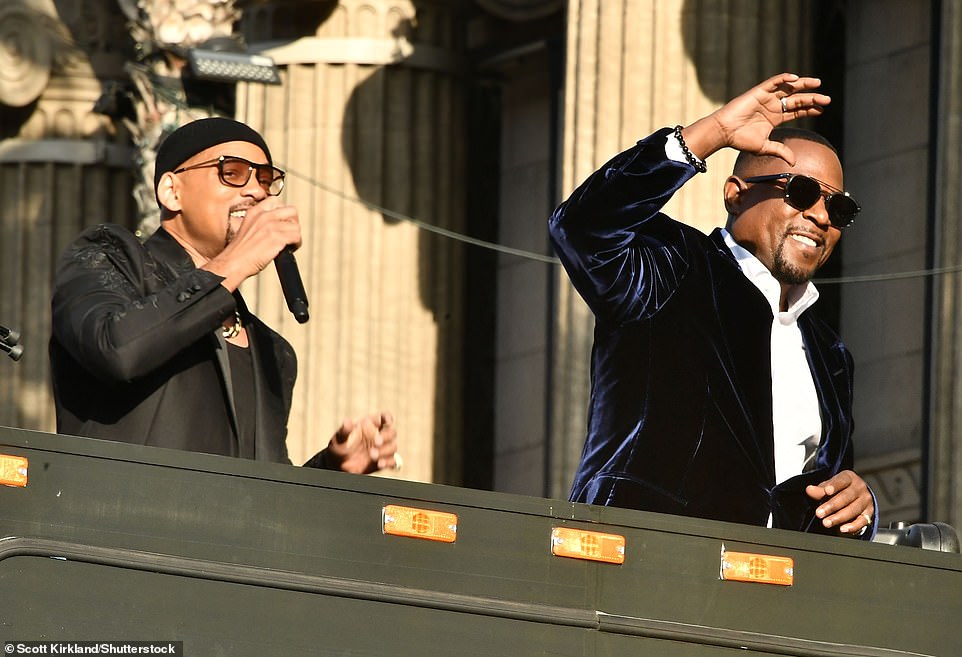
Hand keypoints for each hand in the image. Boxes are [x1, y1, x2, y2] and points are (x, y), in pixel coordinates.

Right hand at [204, 197, 301, 290]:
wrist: (234, 263)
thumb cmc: (240, 252)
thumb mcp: (247, 228)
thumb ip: (261, 223)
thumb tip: (277, 224)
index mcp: (255, 212)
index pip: (275, 201)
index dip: (283, 212)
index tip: (283, 222)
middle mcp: (264, 216)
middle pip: (291, 210)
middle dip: (294, 222)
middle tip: (290, 233)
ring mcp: (271, 226)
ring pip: (296, 226)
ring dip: (296, 236)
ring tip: (290, 244)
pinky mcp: (277, 238)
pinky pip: (297, 237)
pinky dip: (296, 244)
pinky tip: (290, 249)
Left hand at [326, 412, 398, 473]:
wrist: (338, 465)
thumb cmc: (339, 447)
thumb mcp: (339, 438)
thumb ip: (345, 431)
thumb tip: (348, 422)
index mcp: (370, 425)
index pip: (384, 417)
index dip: (388, 418)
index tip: (387, 422)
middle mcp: (379, 435)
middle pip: (391, 432)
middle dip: (386, 437)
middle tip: (376, 442)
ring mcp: (382, 449)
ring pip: (393, 446)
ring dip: (385, 451)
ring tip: (372, 455)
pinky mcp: (382, 461)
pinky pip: (393, 461)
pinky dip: (389, 462)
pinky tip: (380, 464)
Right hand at [680, 72, 831, 165]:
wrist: (725, 132)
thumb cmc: (741, 140)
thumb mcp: (764, 147)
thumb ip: (780, 151)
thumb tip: (794, 162)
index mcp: (775, 117)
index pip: (797, 111)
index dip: (810, 109)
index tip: (822, 110)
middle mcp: (773, 105)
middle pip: (797, 98)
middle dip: (812, 98)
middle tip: (827, 99)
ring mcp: (766, 97)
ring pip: (789, 88)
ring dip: (803, 84)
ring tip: (817, 83)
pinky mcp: (758, 91)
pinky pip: (774, 82)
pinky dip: (784, 78)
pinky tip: (796, 79)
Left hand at [806, 470, 873, 534]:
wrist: (855, 495)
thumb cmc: (839, 489)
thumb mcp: (828, 486)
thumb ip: (819, 489)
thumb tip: (809, 490)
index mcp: (849, 477)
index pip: (842, 480)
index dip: (834, 486)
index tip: (826, 491)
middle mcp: (860, 488)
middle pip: (846, 497)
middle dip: (831, 506)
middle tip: (819, 513)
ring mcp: (866, 501)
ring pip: (853, 510)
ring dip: (839, 517)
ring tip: (826, 523)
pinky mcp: (869, 513)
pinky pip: (862, 521)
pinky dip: (853, 526)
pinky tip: (843, 529)